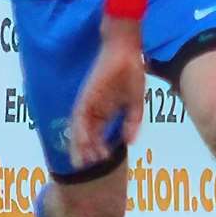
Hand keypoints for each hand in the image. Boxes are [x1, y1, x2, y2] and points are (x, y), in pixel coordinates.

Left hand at [69, 19, 145, 168]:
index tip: (104, 159)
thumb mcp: (136, 102)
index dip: (100, 147)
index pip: (99, 133)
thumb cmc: (131, 71)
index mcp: (106, 110)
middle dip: (86, 150)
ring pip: (80, 128)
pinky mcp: (86, 96)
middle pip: (87, 134)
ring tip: (83, 161)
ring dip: (80, 144)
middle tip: (87, 166)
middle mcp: (94, 108)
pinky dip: (80, 131)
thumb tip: (130, 142)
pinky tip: (83, 143)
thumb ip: (132, 122)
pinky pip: (80, 116)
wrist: (125, 50)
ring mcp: (89, 102)